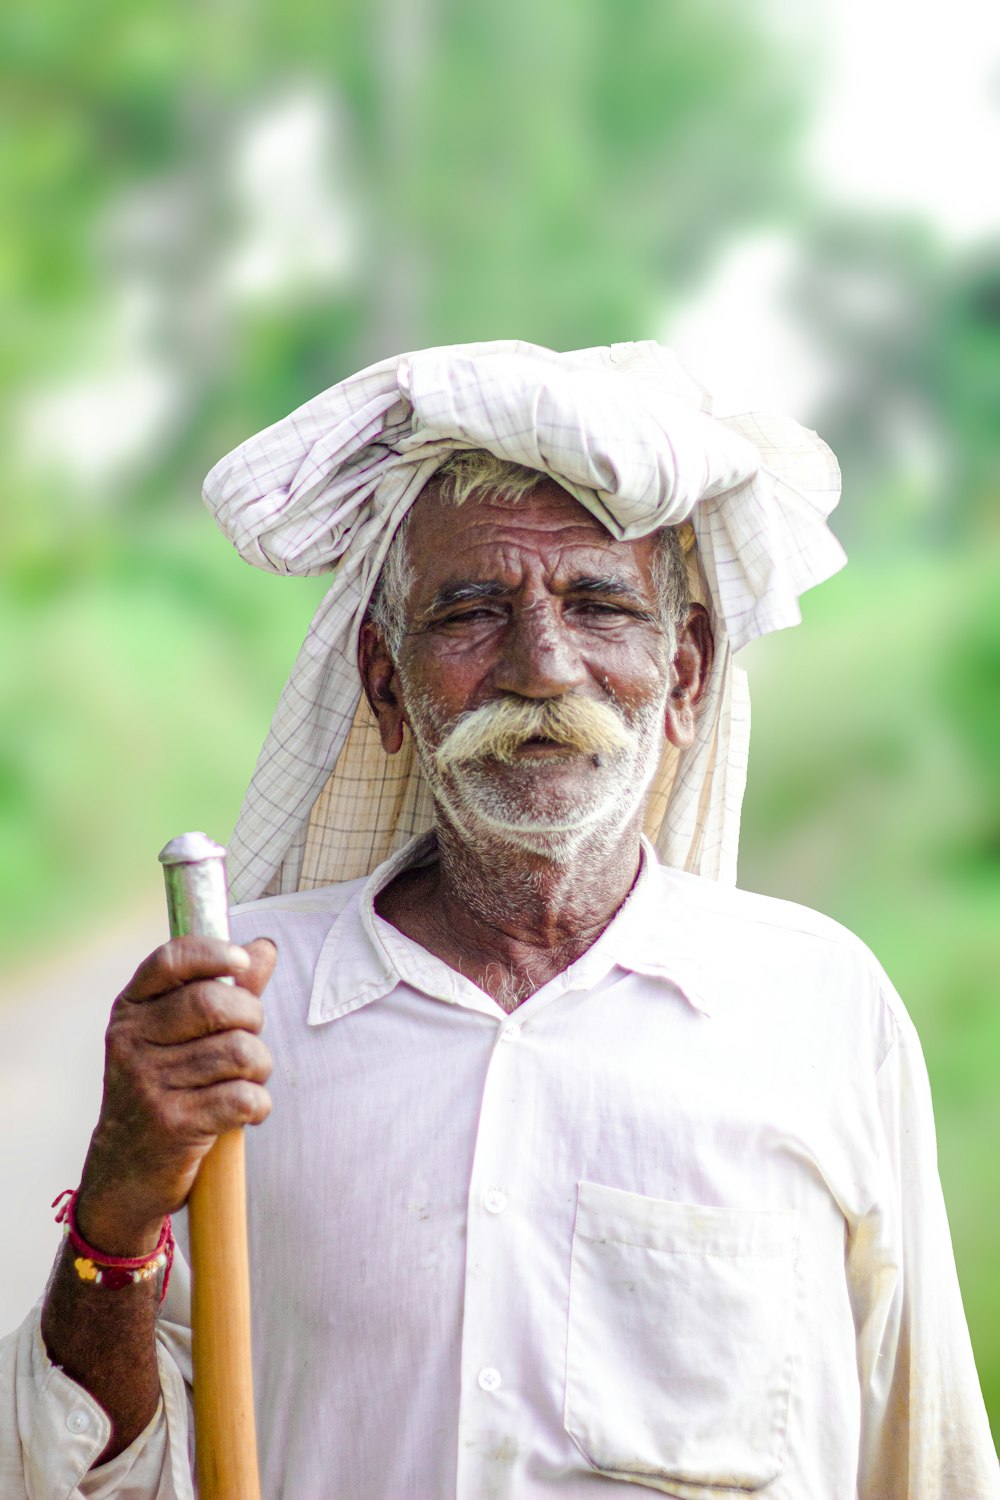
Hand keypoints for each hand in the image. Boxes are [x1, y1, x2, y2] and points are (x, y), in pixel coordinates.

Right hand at [75, 935, 275, 1254]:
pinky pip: (242, 1097)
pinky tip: (246, 1110)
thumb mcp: (176, 1036)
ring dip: (260, 1066)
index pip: (171, 960)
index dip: (214, 952)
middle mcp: (132, 1042)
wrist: (125, 1173)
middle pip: (215, 1003)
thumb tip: (264, 948)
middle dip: (251, 1018)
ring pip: (237, 1051)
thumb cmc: (163, 1091)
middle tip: (250, 1040)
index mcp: (131, 1010)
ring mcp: (148, 1083)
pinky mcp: (172, 1124)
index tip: (242, 962)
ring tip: (248, 1079)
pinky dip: (258, 1104)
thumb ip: (223, 989)